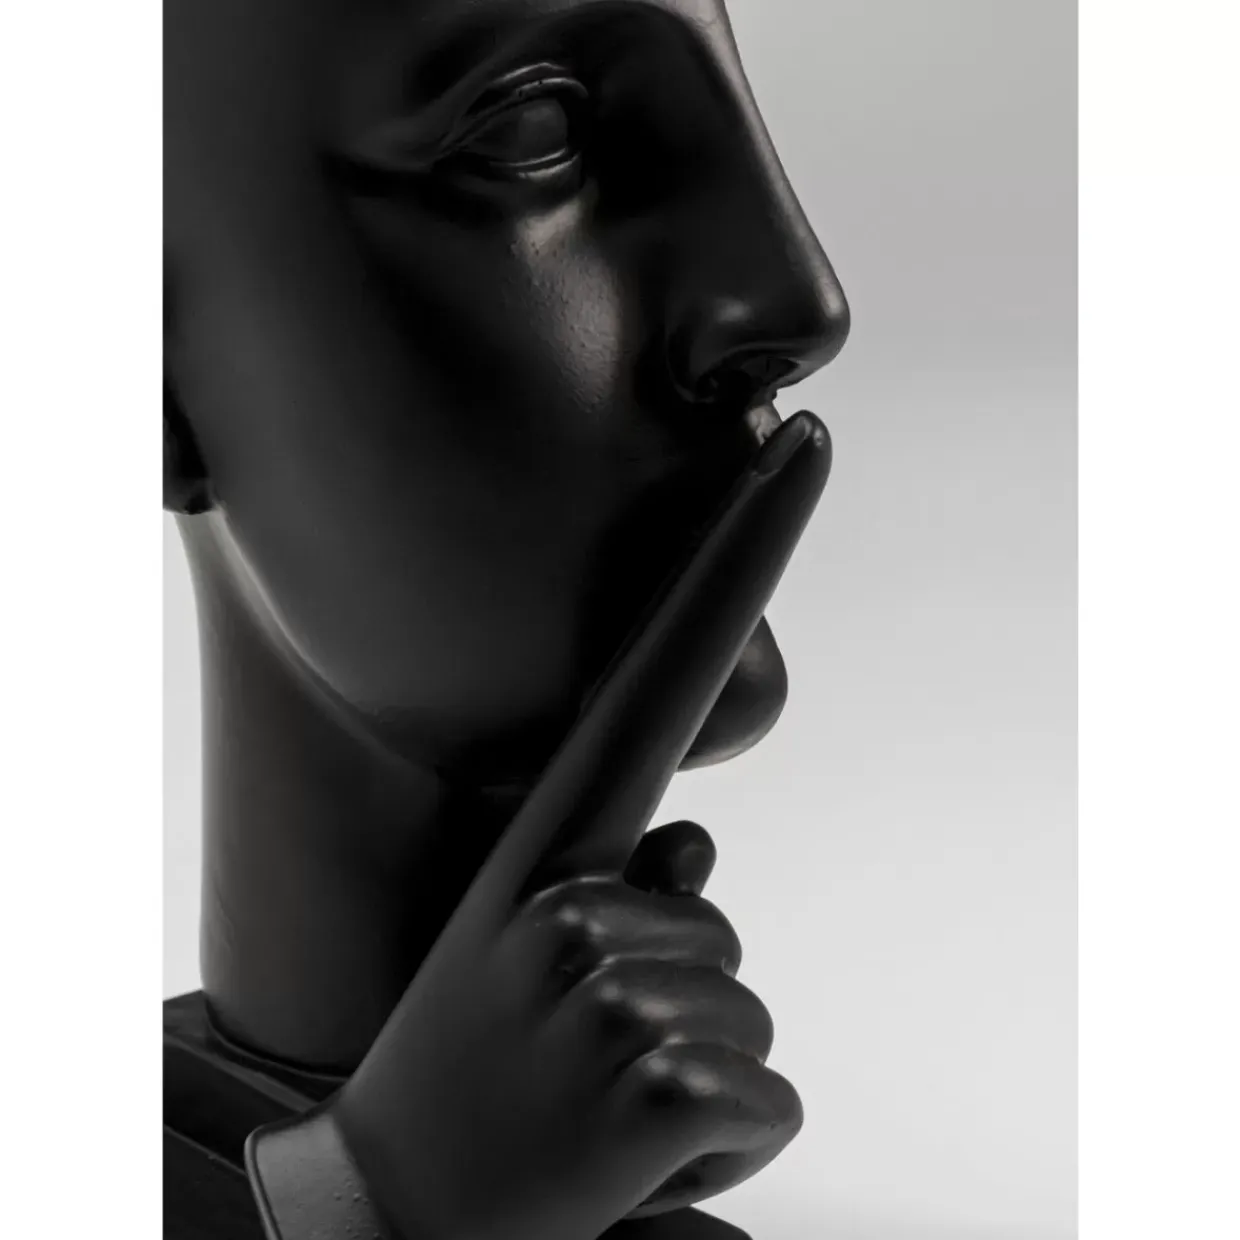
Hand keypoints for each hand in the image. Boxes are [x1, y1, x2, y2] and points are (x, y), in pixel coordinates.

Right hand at [246, 411, 831, 1239]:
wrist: (390, 1218)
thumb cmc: (467, 1074)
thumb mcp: (518, 954)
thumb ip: (616, 884)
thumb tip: (699, 847)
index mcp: (543, 848)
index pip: (658, 671)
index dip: (738, 557)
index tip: (805, 452)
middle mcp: (573, 893)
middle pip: (718, 916)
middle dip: (677, 999)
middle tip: (568, 1058)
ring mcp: (609, 985)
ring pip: (749, 1009)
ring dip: (695, 1077)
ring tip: (587, 1110)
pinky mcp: (657, 1081)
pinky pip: (767, 1104)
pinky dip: (720, 1151)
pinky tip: (623, 1164)